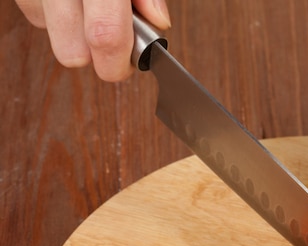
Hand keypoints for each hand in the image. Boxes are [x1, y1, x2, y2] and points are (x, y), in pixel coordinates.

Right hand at [15, 0, 170, 80]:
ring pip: (53, 38)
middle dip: (96, 58)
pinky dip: (55, 16)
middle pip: (73, 54)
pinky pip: (36, 18)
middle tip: (111, 42)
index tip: (127, 65)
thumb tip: (158, 23)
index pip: (105, 36)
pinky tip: (69, 2)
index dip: (118, 62)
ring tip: (87, 8)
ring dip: (74, 34)